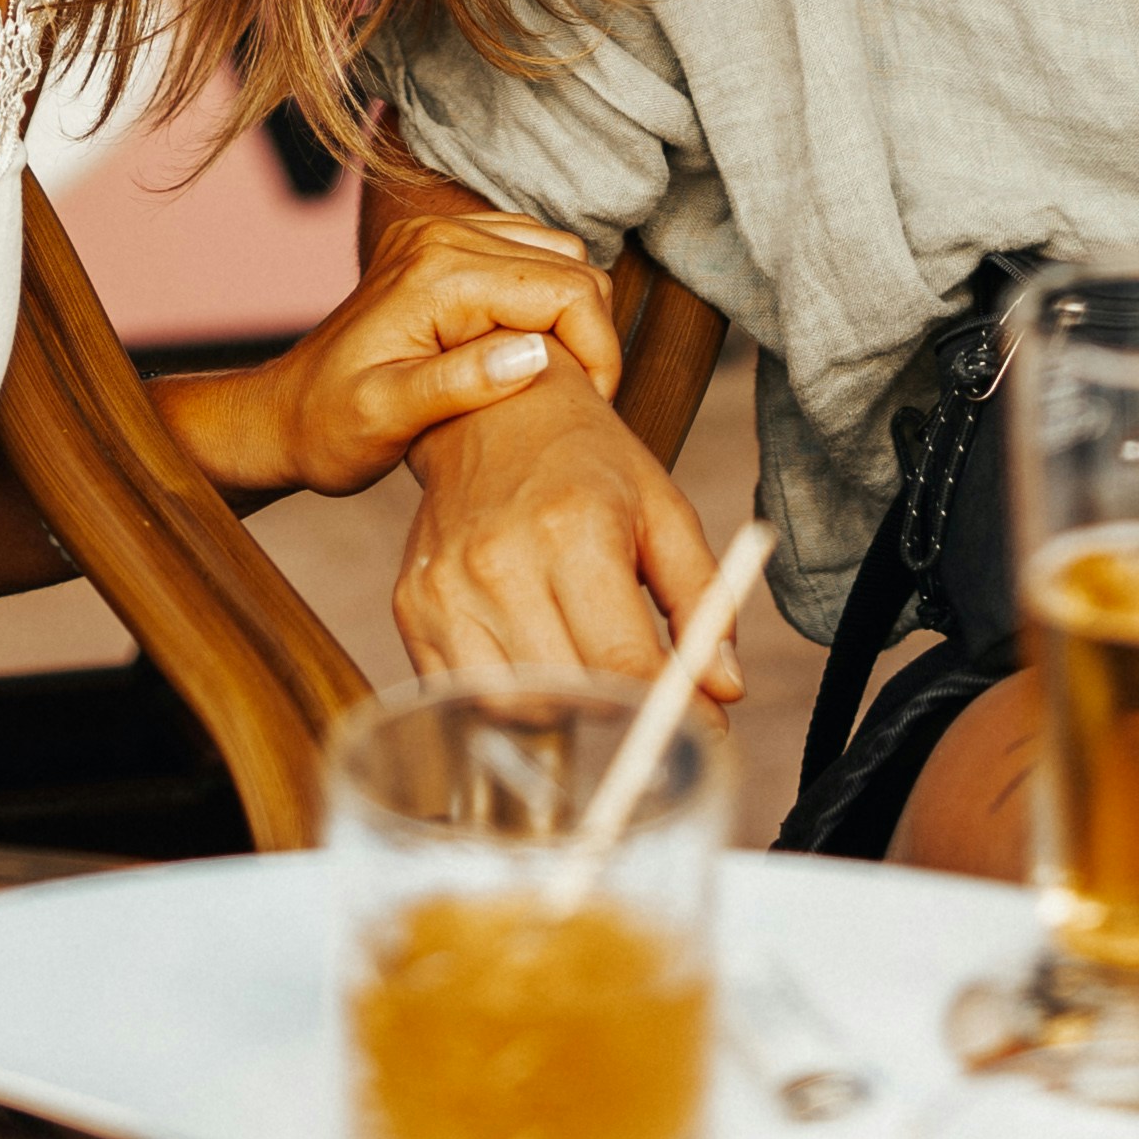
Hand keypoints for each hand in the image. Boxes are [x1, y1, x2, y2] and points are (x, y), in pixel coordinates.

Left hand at [177, 208, 629, 500]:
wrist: (280, 416)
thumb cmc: (327, 429)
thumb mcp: (385, 418)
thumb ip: (459, 384)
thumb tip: (536, 355)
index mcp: (437, 272)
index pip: (567, 290)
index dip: (598, 351)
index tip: (592, 407)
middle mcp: (442, 236)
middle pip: (572, 265)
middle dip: (590, 335)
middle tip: (574, 401)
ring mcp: (441, 235)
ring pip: (558, 255)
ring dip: (569, 316)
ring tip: (550, 380)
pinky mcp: (442, 247)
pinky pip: (528, 256)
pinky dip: (544, 301)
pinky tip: (523, 354)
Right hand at [394, 360, 732, 700]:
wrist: (491, 411)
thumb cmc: (586, 459)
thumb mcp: (663, 509)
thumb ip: (702, 598)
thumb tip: (726, 690)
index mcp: (573, 529)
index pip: (625, 662)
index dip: (672, 709)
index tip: (702, 728)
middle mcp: (500, 562)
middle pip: (571, 696)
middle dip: (621, 712)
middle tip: (647, 700)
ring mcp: (446, 588)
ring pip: (516, 710)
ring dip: (564, 713)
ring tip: (589, 677)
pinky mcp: (412, 606)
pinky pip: (463, 695)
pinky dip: (509, 702)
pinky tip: (537, 666)